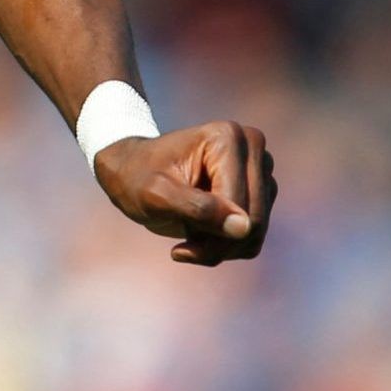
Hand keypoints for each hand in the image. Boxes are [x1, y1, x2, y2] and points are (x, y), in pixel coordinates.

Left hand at [94, 120, 276, 264]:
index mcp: (228, 138)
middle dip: (216, 245)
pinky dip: (225, 246)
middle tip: (182, 249)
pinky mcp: (259, 191)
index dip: (212, 238)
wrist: (131, 173)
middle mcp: (251, 148)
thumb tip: (244, 227)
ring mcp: (259, 170)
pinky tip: (198, 234)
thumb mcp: (155, 195)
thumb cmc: (137, 178)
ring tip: (187, 231)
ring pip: (254, 233)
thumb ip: (198, 208)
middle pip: (253, 222)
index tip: (176, 252)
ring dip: (219, 245)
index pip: (239, 208)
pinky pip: (252, 237)